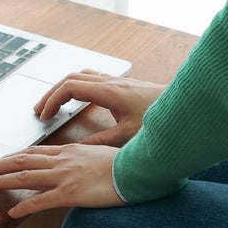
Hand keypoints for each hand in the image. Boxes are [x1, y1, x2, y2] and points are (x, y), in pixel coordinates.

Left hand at [0, 143, 126, 217]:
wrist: (139, 170)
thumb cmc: (126, 164)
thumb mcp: (100, 155)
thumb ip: (83, 158)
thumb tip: (77, 162)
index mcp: (69, 151)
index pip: (33, 153)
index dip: (12, 157)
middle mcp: (62, 161)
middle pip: (21, 161)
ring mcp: (65, 176)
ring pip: (24, 177)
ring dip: (0, 180)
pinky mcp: (71, 193)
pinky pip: (41, 201)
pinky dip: (25, 206)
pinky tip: (12, 211)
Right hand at [34, 72, 165, 146]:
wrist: (187, 108)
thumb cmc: (162, 120)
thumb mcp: (128, 137)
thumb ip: (101, 143)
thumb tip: (78, 151)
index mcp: (109, 92)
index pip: (70, 87)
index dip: (53, 100)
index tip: (45, 116)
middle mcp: (112, 82)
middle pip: (71, 78)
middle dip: (52, 94)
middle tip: (40, 111)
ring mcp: (118, 82)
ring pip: (82, 76)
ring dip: (64, 88)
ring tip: (54, 105)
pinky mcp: (125, 86)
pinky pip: (93, 79)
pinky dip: (79, 87)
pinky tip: (79, 100)